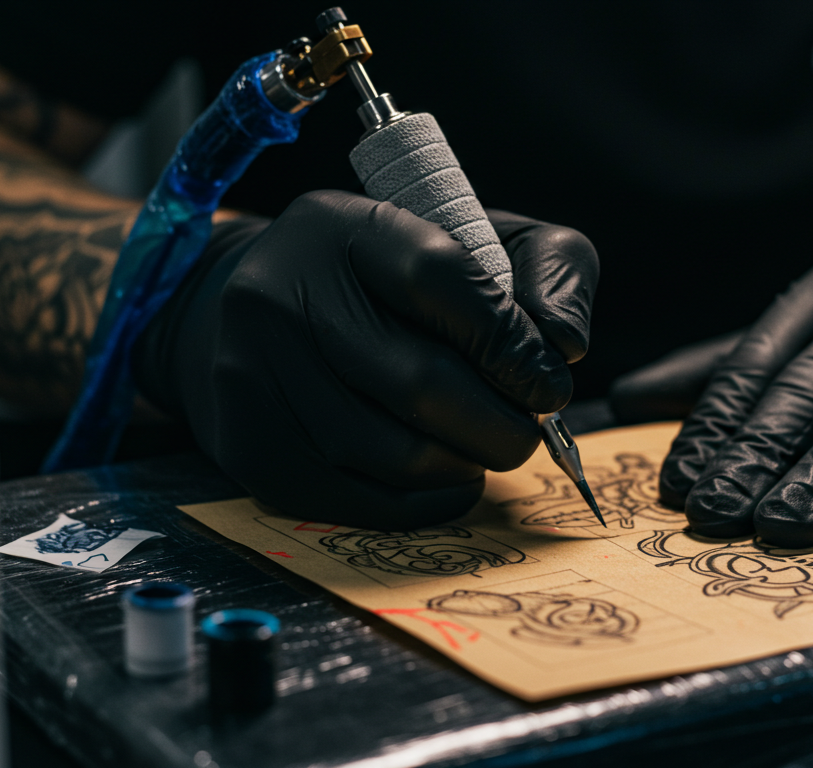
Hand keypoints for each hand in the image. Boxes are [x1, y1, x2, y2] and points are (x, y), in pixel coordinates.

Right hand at [134, 190, 597, 528]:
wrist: (270, 306)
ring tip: (482, 449)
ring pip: (391, 454)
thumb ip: (550, 268)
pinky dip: (421, 504)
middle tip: (527, 433)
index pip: (440, 279)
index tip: (548, 381)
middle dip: (500, 425)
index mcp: (347, 229)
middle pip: (419, 383)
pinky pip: (353, 500)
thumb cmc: (397, 278)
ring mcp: (251, 371)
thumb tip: (565, 344)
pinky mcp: (247, 441)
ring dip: (463, 466)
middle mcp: (281, 293)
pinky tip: (445, 479)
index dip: (509, 342)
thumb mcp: (482, 239)